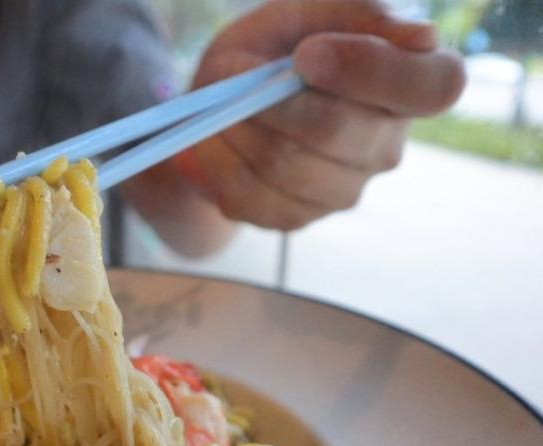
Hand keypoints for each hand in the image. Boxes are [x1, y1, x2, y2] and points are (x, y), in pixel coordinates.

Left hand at [175, 0, 465, 229]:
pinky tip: (218, 136)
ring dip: (239, 126)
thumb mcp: (308, 10)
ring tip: (224, 101)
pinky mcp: (296, 216)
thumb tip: (420, 39)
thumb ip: (358, 13)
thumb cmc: (278, 46)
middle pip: (336, 131)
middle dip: (273, 99)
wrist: (224, 102)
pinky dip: (220, 159)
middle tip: (237, 72)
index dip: (374, 71)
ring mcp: (343, 190)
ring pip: (284, 165)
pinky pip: (250, 194)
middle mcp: (386, 146)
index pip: (436, 87)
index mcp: (411, 84)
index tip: (308, 54)